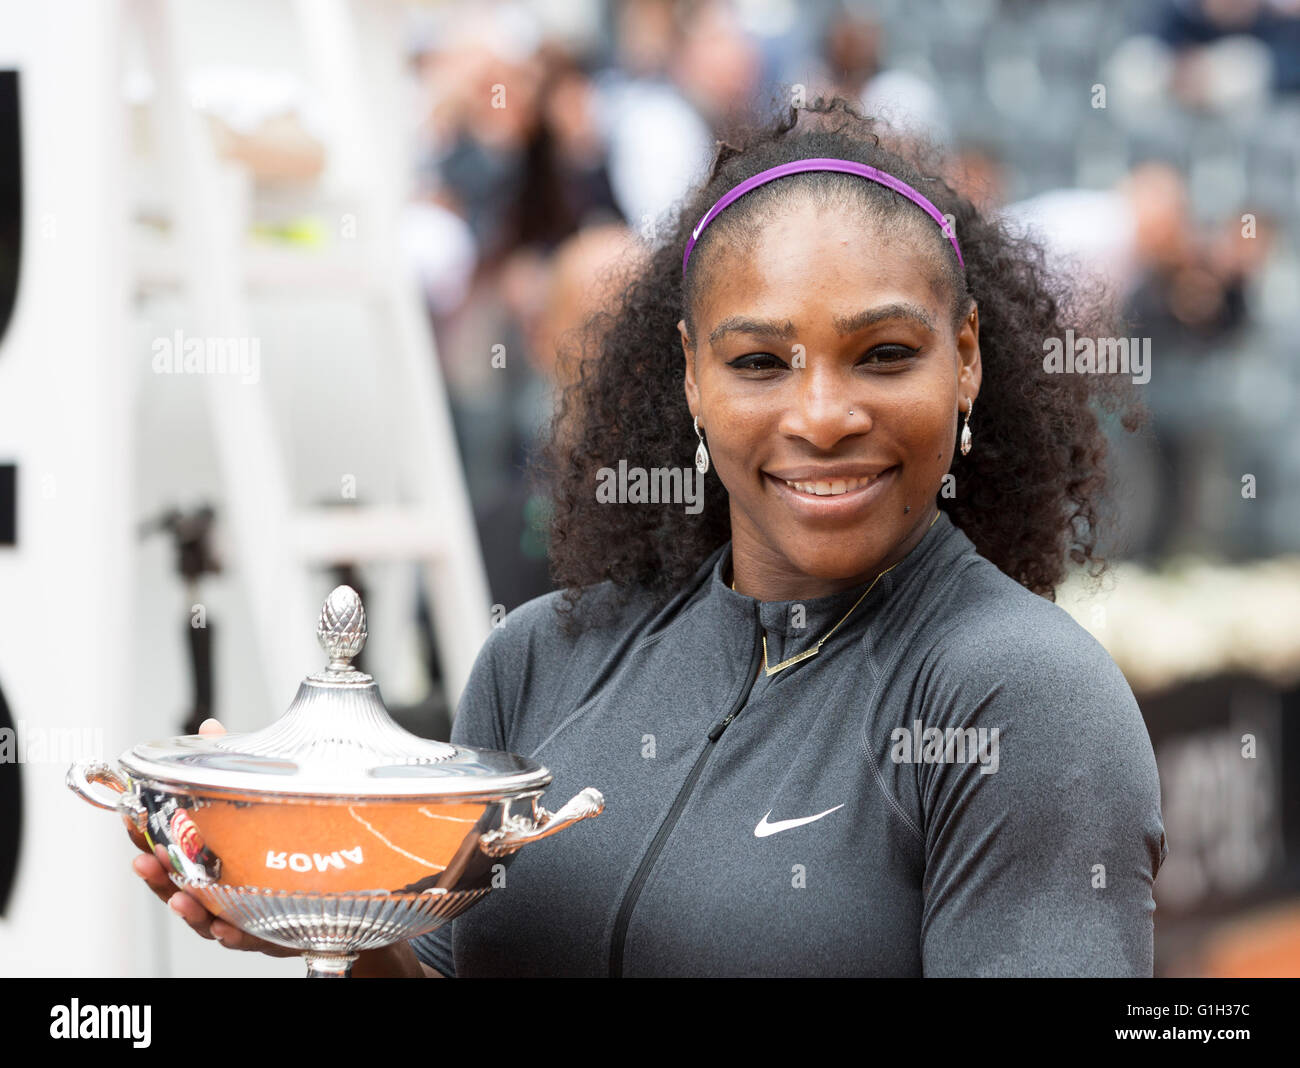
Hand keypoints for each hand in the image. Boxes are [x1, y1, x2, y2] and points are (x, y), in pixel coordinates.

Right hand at [130, 718, 297, 957]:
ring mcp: (235, 914)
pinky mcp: (264, 934)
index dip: (141, 836)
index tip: (128, 819)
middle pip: (174, 886)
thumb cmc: (280, 844)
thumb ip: (231, 768)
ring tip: (181, 897)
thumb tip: (211, 728)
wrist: (333, 888)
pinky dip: (233, 934)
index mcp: (206, 858)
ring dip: (188, 909)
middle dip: (157, 876)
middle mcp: (215, 889)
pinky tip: (228, 927)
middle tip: (146, 861)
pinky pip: (245, 938)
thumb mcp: (255, 802)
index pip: (164, 847)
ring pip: (202, 917)